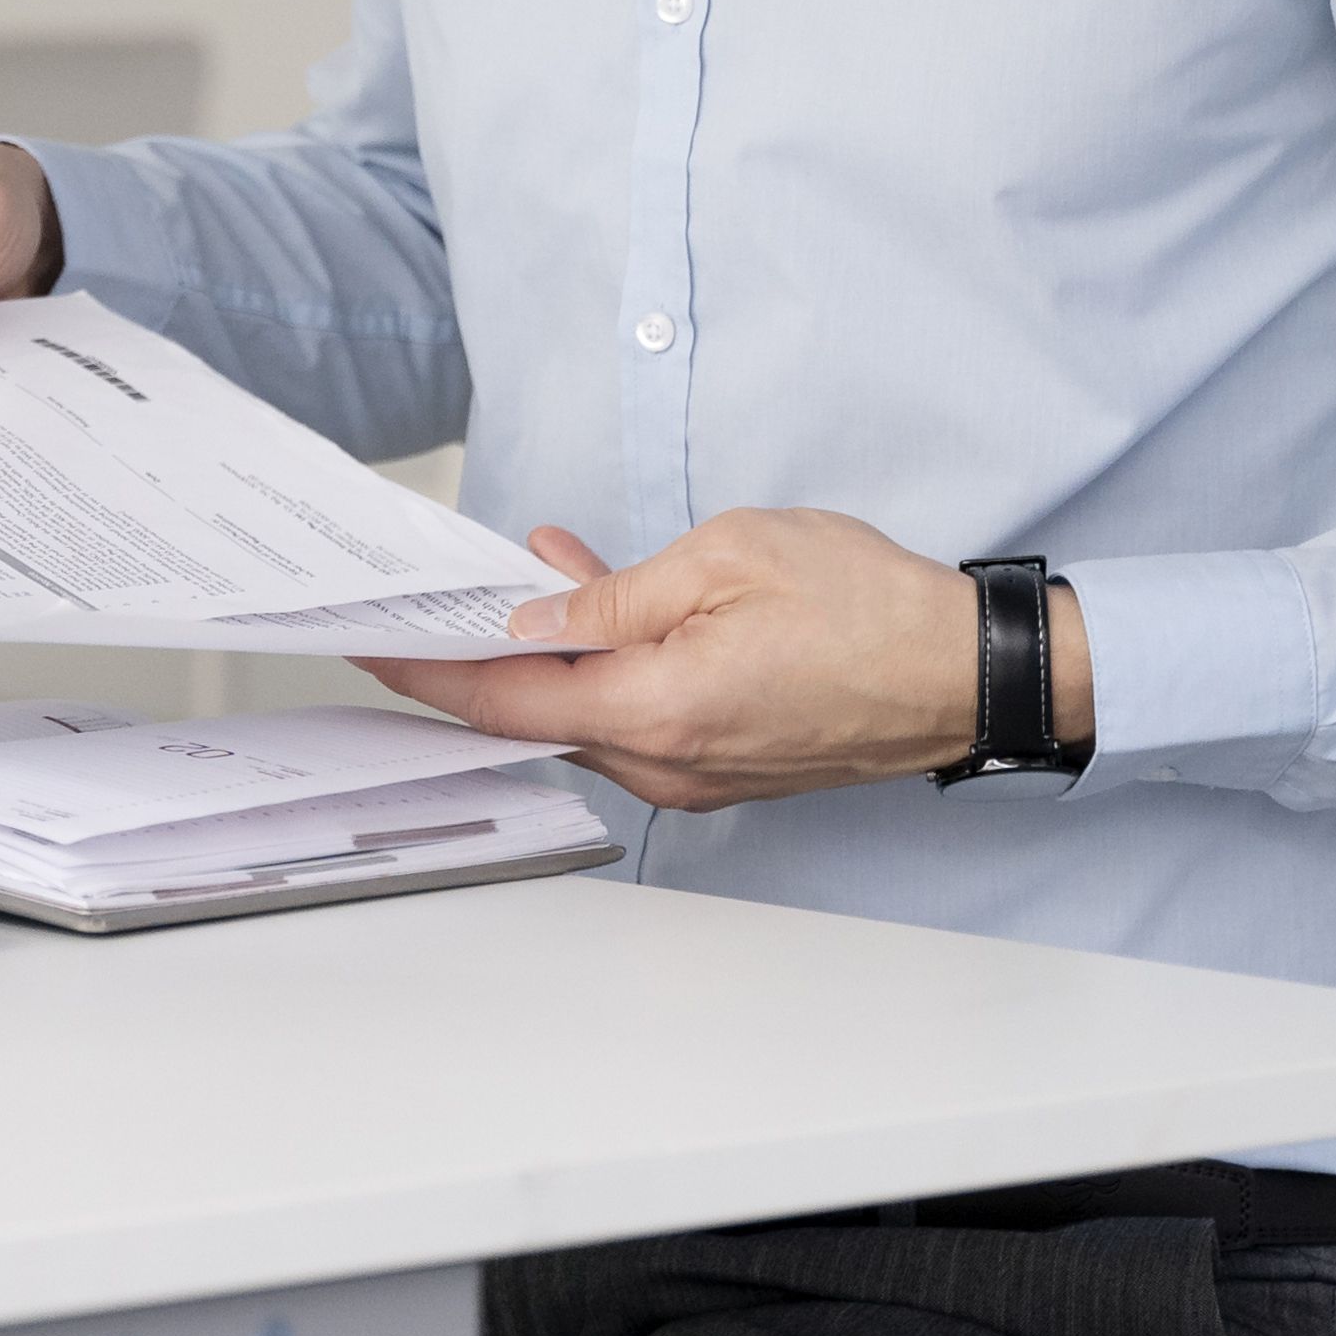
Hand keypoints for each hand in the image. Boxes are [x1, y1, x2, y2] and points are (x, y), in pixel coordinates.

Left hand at [365, 512, 1049, 809]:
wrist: (965, 672)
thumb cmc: (868, 607)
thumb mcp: (726, 557)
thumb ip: (616, 589)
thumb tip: (538, 611)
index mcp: (656, 710)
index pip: (502, 700)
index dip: (425, 672)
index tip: (370, 647)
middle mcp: (666, 765)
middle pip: (535, 717)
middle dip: (474, 661)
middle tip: (425, 607)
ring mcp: (697, 778)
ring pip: (586, 718)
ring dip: (546, 657)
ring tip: (524, 579)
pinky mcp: (724, 770)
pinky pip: (636, 722)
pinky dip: (602, 671)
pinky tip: (599, 610)